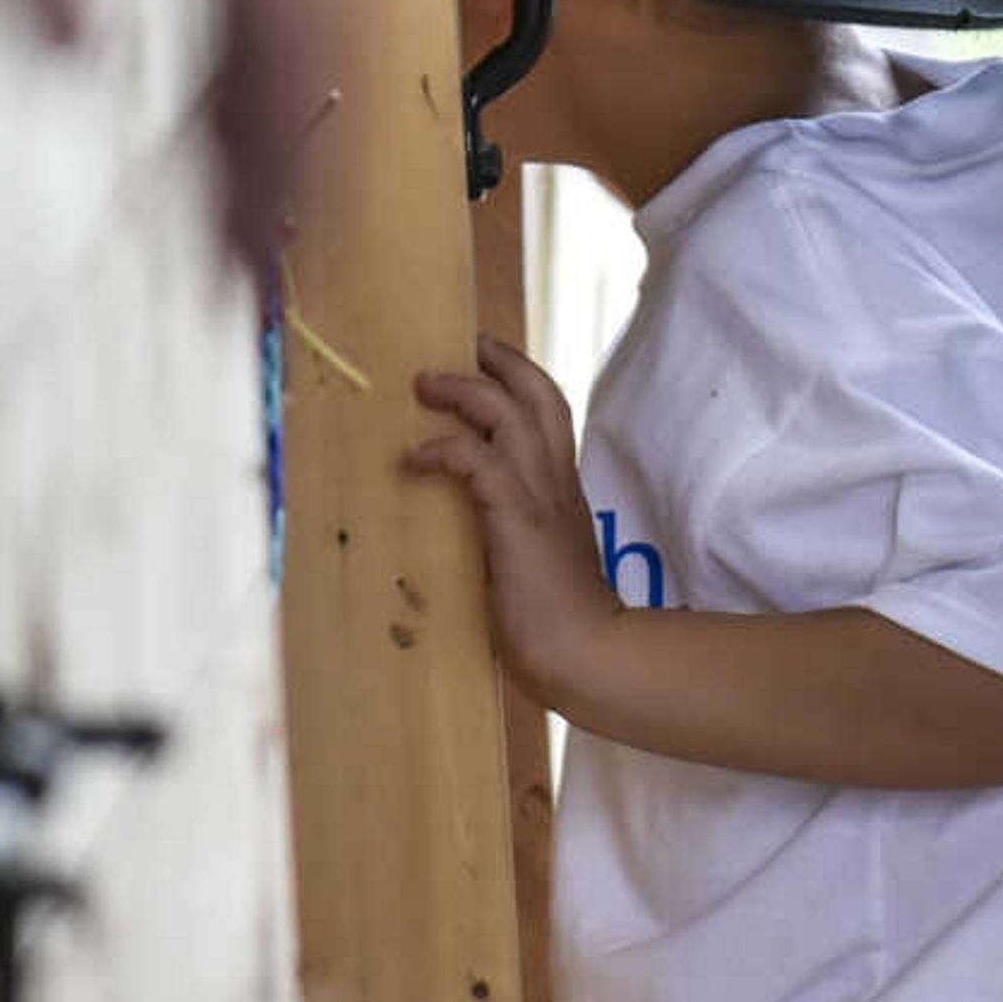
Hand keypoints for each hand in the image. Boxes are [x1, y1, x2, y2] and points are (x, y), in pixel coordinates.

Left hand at [0, 0, 338, 275]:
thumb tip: (87, 65)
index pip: (290, 15)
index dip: (279, 145)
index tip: (257, 255)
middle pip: (317, 22)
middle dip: (285, 159)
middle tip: (247, 281)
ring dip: (271, 116)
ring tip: (231, 225)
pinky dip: (247, 50)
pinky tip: (210, 111)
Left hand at [404, 336, 615, 699]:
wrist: (589, 654)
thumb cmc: (565, 627)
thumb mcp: (540, 566)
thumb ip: (519, 541)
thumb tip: (482, 541)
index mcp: (565, 494)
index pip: (552, 419)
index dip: (523, 384)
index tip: (490, 365)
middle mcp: (558, 484)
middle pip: (540, 397)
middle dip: (502, 364)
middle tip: (466, 347)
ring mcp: (541, 498)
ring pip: (509, 414)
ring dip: (464, 393)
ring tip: (424, 385)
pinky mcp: (516, 518)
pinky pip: (477, 462)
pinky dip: (443, 450)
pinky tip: (413, 459)